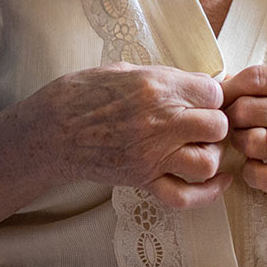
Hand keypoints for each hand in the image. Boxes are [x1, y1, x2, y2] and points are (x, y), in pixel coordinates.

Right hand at [21, 63, 229, 207]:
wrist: (49, 129)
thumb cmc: (81, 95)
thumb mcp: (124, 70)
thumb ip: (163, 78)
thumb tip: (196, 84)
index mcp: (154, 87)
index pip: (212, 91)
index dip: (213, 94)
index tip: (203, 98)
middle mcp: (157, 121)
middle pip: (217, 125)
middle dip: (215, 124)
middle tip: (203, 124)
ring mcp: (150, 154)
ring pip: (207, 161)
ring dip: (210, 155)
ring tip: (198, 148)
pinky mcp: (141, 179)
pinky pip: (184, 195)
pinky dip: (207, 193)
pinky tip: (217, 182)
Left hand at [222, 65, 266, 210]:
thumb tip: (228, 81)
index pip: (254, 77)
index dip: (230, 88)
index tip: (223, 98)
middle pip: (244, 110)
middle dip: (232, 119)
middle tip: (236, 126)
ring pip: (249, 142)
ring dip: (241, 146)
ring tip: (249, 146)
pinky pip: (263, 176)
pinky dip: (252, 175)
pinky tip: (257, 169)